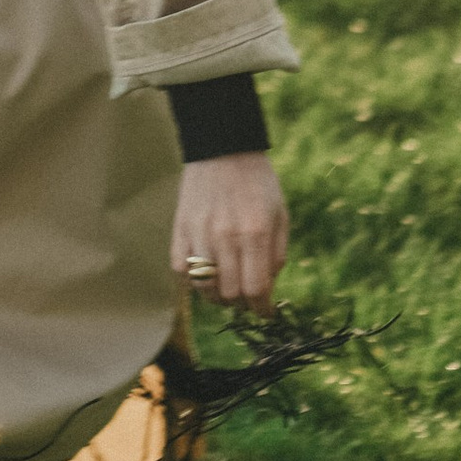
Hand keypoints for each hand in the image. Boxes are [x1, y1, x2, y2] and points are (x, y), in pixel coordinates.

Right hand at [171, 153, 288, 309]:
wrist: (223, 149)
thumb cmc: (258, 183)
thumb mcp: (281, 215)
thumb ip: (277, 255)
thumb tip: (268, 289)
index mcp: (256, 234)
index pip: (256, 290)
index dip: (262, 309)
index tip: (265, 311)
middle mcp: (226, 237)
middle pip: (231, 294)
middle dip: (242, 303)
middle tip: (246, 297)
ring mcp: (199, 234)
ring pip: (205, 288)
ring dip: (218, 297)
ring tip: (226, 288)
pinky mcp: (180, 229)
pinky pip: (181, 270)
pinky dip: (193, 281)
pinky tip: (205, 274)